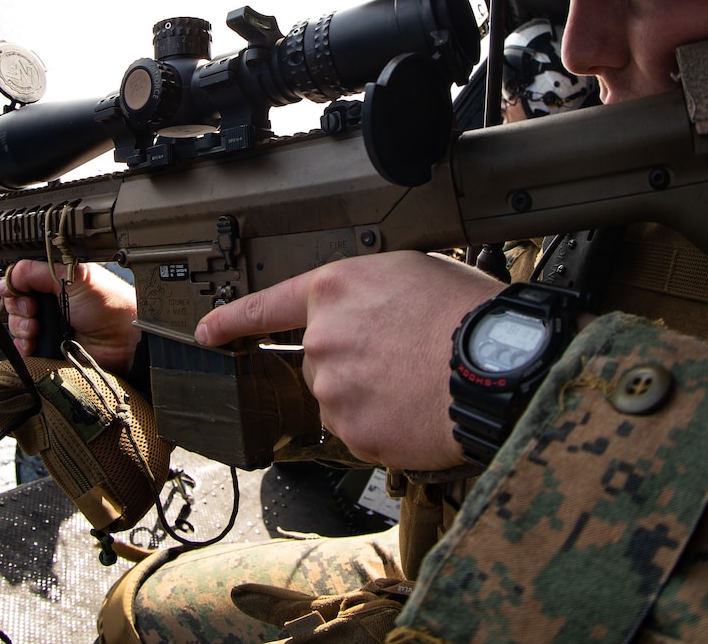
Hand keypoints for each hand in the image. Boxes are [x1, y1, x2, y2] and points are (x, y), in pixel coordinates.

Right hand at [0, 259, 140, 373]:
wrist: (123, 340)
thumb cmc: (108, 305)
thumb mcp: (72, 277)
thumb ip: (37, 272)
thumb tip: (7, 278)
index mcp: (55, 281)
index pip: (20, 281)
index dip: (15, 288)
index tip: (21, 293)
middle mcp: (50, 302)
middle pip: (14, 303)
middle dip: (19, 308)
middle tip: (34, 311)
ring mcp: (48, 326)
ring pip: (16, 326)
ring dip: (21, 328)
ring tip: (37, 329)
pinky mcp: (48, 348)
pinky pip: (22, 348)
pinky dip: (22, 346)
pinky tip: (33, 344)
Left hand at [196, 251, 500, 471]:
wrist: (499, 366)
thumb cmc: (469, 314)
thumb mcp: (412, 271)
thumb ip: (367, 293)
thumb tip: (363, 315)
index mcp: (335, 290)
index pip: (264, 307)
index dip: (230, 321)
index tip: (207, 332)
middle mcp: (324, 340)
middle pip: (319, 361)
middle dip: (353, 363)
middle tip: (404, 358)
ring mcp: (335, 391)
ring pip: (341, 400)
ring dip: (370, 397)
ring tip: (419, 383)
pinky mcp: (356, 434)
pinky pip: (363, 433)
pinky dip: (387, 427)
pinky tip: (419, 409)